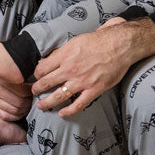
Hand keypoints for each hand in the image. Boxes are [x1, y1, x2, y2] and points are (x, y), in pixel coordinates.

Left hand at [31, 17, 154, 116]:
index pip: (42, 68)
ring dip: (47, 102)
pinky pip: (78, 104)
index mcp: (65, 55)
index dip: (37, 74)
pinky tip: (62, 113)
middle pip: (46, 83)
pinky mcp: (94, 89)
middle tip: (34, 92)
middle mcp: (70, 69)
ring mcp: (82, 81)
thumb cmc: (100, 40)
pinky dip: (68, 111)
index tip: (37, 77)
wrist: (121, 45)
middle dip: (37, 89)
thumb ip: (61, 52)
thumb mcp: (75, 41)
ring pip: (58, 96)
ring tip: (41, 106)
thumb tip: (48, 59)